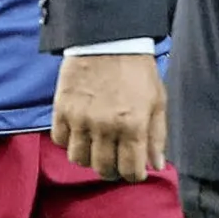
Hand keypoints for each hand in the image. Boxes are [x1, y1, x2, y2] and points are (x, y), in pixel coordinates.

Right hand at [51, 53, 166, 182]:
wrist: (109, 41)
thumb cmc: (138, 71)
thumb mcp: (157, 101)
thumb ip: (157, 136)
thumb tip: (157, 165)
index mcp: (133, 125)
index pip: (130, 169)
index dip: (134, 176)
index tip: (135, 173)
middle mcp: (105, 126)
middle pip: (103, 168)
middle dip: (113, 172)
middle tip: (118, 165)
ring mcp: (80, 119)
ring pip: (79, 159)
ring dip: (90, 159)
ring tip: (99, 150)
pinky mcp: (61, 110)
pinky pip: (60, 141)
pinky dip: (70, 143)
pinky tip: (81, 135)